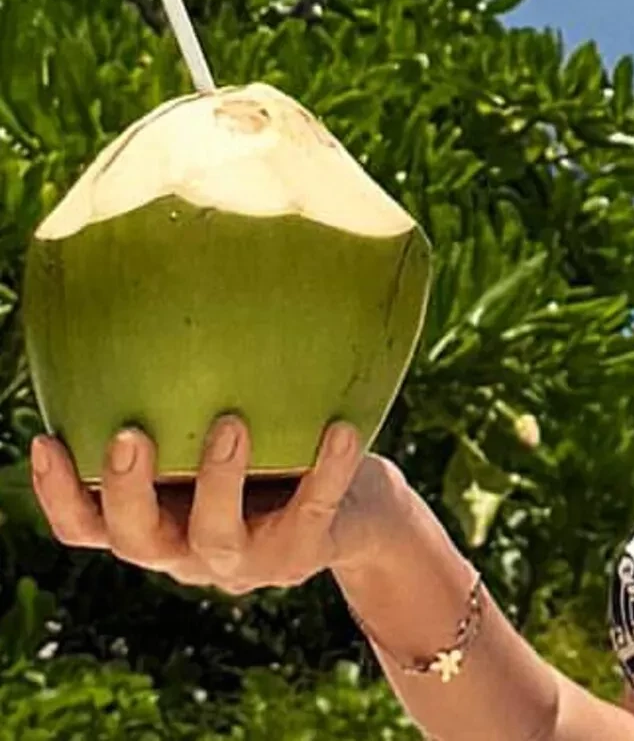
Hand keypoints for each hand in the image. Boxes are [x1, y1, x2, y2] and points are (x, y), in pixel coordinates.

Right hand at [28, 416, 411, 592]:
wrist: (356, 517)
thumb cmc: (275, 458)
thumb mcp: (222, 435)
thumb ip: (188, 405)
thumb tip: (160, 303)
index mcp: (158, 521)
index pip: (86, 525)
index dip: (59, 493)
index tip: (46, 440)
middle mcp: (189, 551)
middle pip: (136, 539)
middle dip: (126, 490)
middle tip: (129, 435)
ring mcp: (246, 560)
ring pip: (217, 535)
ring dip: (219, 479)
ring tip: (231, 422)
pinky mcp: (303, 554)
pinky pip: (314, 509)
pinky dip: (328, 470)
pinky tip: (341, 429)